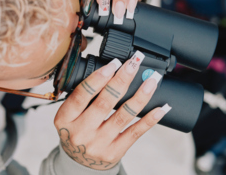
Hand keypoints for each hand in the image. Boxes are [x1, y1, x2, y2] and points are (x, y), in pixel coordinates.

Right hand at [54, 52, 170, 169]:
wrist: (79, 162)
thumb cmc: (76, 130)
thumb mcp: (70, 114)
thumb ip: (83, 96)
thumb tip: (111, 69)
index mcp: (65, 119)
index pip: (81, 95)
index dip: (98, 78)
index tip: (114, 63)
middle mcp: (81, 132)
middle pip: (105, 102)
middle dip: (122, 80)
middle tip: (134, 64)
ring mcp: (99, 144)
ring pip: (123, 115)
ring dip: (140, 96)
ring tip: (151, 80)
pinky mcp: (115, 152)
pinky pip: (135, 132)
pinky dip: (149, 119)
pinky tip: (160, 108)